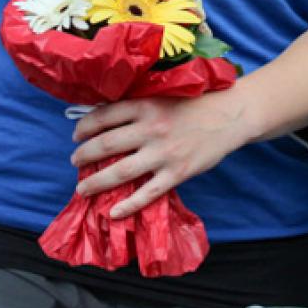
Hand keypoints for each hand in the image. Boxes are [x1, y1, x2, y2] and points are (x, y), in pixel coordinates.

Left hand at [70, 89, 248, 218]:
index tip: (76, 135)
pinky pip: (147, 194)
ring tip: (83, 188)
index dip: (84, 127)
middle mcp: (150, 128)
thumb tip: (108, 116)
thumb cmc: (197, 101)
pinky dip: (127, 206)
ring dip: (96, 182)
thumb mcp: (164, 94)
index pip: (104, 116)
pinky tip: (113, 213)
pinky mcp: (177, 173)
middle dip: (83, 156)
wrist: (231, 114)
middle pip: (105, 145)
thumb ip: (140, 105)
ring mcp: (163, 153)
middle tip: (75, 161)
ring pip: (120, 172)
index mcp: (146, 105)